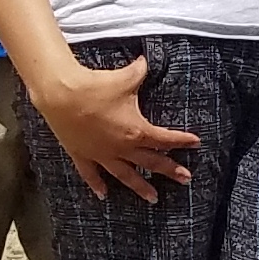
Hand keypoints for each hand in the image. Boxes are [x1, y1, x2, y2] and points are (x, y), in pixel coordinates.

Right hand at [34, 53, 200, 202]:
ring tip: (153, 198)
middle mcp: (121, 148)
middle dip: (170, 170)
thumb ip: (142, 71)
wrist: (61, 94)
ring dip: (140, 187)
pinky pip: (91, 174)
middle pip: (150, 162)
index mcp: (136, 131)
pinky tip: (103, 195)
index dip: (182, 141)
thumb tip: (147, 61)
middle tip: (185, 179)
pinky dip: (97, 184)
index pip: (165, 139)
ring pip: (125, 175)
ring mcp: (101, 154)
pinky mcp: (82, 154)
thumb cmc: (97, 86)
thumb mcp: (128, 77)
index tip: (196, 143)